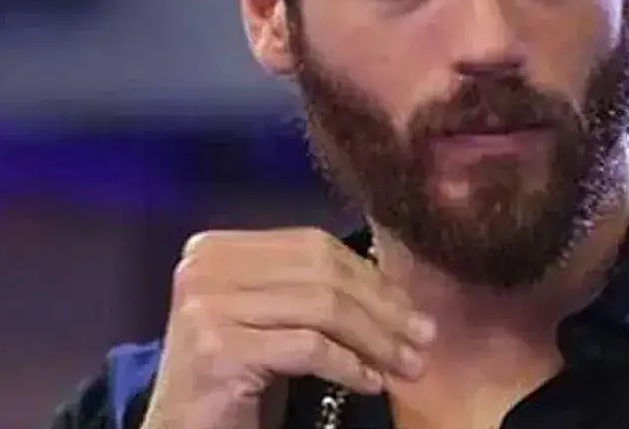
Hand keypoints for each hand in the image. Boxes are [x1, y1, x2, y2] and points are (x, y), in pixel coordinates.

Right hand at [139, 228, 435, 428]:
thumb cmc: (236, 379)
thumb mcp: (273, 320)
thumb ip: (313, 289)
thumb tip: (396, 287)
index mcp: (218, 247)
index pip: (313, 246)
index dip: (371, 276)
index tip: (413, 310)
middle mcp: (205, 266)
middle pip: (321, 273)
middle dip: (383, 308)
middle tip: (423, 338)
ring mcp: (206, 305)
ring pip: (321, 308)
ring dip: (376, 340)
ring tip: (407, 366)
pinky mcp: (217, 348)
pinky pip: (307, 347)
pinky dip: (349, 365)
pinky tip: (370, 382)